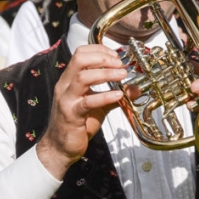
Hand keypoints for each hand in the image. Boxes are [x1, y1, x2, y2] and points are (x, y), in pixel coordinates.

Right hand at [36, 45, 126, 179]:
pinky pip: (88, 101)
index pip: (81, 53)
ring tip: (122, 75)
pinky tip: (118, 95)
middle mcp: (65, 85)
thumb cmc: (78, 125)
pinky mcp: (71, 114)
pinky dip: (105, 96)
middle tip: (120, 64)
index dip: (100, 50)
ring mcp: (66, 99)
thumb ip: (116, 96)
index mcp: (70, 80)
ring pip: (83, 76)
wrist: (61, 147)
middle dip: (102, 58)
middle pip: (79, 59)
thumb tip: (136, 89)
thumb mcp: (100, 106)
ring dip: (105, 73)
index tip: (116, 56)